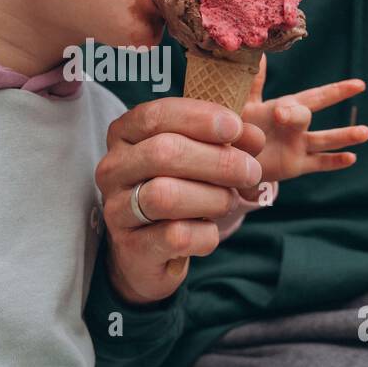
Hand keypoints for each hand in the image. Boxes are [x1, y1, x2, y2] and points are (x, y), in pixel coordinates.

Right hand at [95, 98, 265, 302]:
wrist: (152, 250)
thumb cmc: (179, 190)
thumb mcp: (197, 156)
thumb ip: (224, 140)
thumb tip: (254, 137)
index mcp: (124, 135)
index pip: (156, 116)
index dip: (200, 118)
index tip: (235, 128)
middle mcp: (113, 169)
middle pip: (164, 153)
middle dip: (218, 160)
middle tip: (251, 171)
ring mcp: (116, 209)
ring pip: (166, 196)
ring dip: (213, 198)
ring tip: (229, 201)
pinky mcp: (130, 247)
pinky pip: (176, 236)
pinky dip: (205, 233)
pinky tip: (209, 231)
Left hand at [239, 54, 367, 195]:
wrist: (234, 158)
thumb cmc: (240, 127)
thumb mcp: (244, 104)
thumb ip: (252, 82)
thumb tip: (257, 52)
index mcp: (285, 107)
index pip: (310, 94)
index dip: (330, 87)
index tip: (345, 83)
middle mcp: (295, 125)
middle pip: (313, 110)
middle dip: (334, 95)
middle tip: (355, 85)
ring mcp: (298, 145)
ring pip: (325, 140)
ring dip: (345, 136)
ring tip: (366, 132)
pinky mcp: (295, 165)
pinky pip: (318, 163)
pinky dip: (334, 161)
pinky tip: (351, 158)